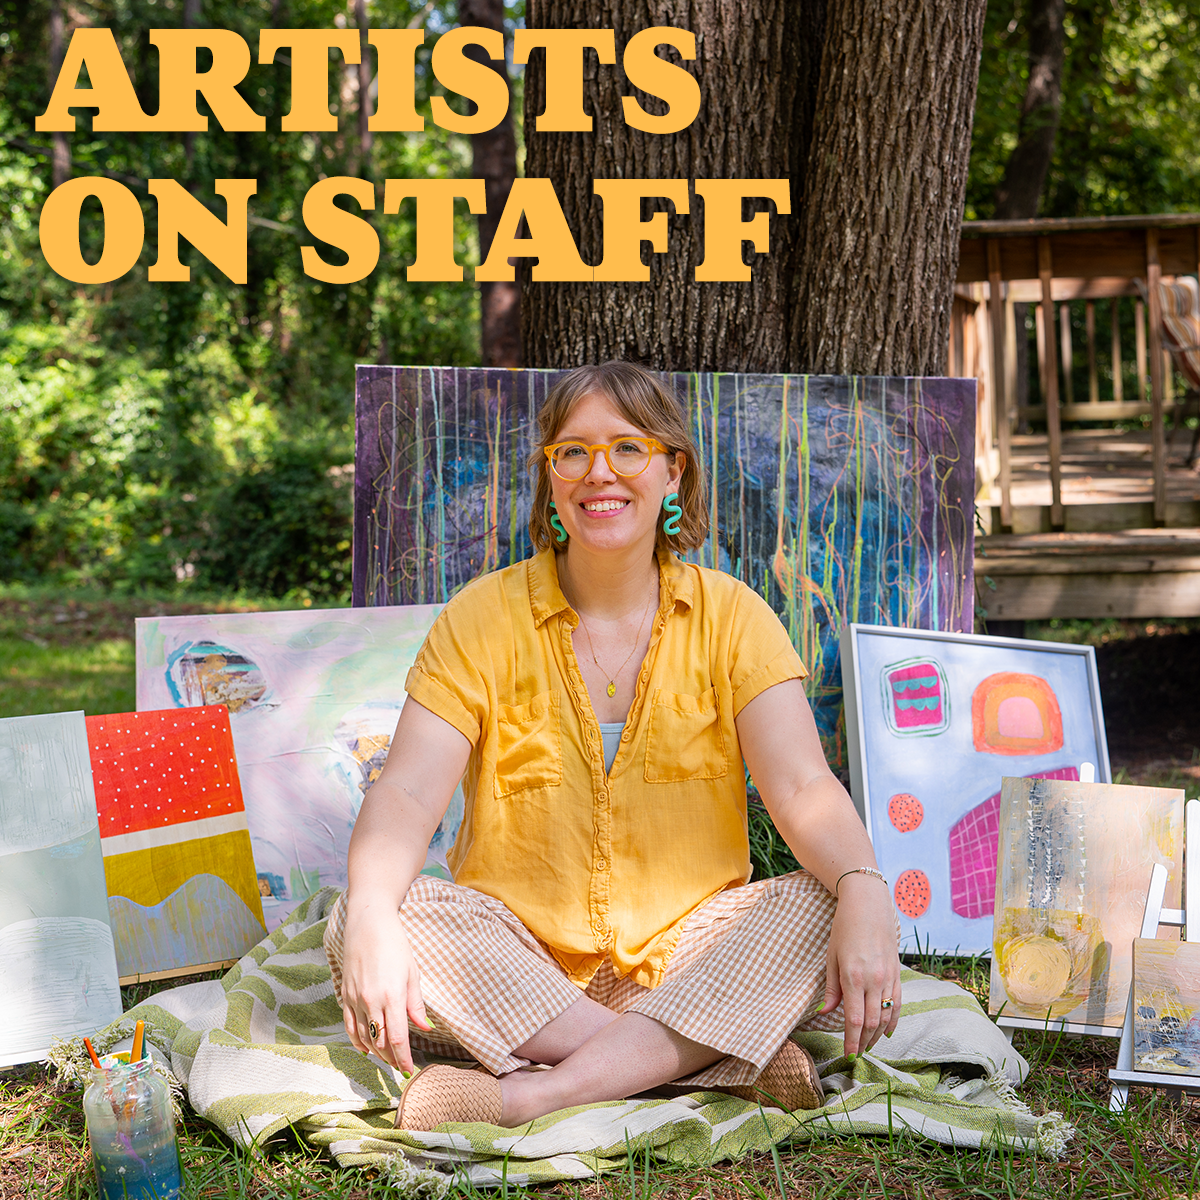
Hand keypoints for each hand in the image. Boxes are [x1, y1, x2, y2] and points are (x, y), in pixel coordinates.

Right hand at [339, 902, 433, 1074]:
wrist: (368, 924)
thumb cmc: (395, 945)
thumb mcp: (412, 973)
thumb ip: (416, 1004)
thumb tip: (425, 1029)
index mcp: (391, 996)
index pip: (396, 1038)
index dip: (402, 1058)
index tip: (408, 1070)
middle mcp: (370, 1001)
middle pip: (379, 1042)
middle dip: (390, 1058)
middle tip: (400, 1067)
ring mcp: (355, 999)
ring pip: (363, 1037)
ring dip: (375, 1052)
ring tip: (387, 1060)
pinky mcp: (345, 994)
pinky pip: (349, 1025)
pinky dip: (357, 1040)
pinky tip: (365, 1048)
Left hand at [817, 877, 901, 1056]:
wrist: (869, 904)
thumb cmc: (844, 927)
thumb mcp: (831, 956)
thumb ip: (831, 987)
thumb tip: (825, 1013)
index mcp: (853, 976)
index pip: (854, 1019)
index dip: (851, 1041)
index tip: (848, 1056)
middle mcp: (874, 979)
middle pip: (871, 1022)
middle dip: (863, 1042)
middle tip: (856, 1055)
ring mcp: (888, 977)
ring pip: (886, 1015)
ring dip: (877, 1034)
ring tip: (867, 1046)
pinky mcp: (898, 973)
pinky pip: (898, 1003)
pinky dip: (893, 1020)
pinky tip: (886, 1031)